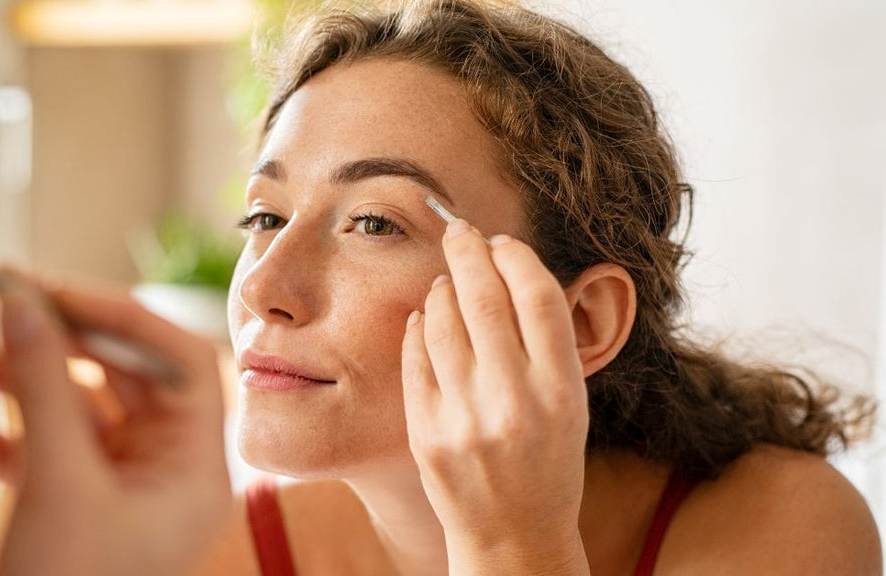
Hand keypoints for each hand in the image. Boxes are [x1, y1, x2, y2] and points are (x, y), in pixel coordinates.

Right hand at [0, 272, 230, 575]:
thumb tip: (25, 301)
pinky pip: (39, 453)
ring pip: (72, 413)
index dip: (123, 316)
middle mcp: (164, 473)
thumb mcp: (57, 482)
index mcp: (195, 468)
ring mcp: (119, 491)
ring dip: (14, 382)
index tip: (56, 289)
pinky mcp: (73, 510)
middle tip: (2, 304)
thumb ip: (44, 385)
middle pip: (120, 379)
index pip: (182, 361)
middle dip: (57, 342)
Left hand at [401, 220, 589, 574]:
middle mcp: (514, 402)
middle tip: (459, 230)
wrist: (514, 536)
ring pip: (442, 321)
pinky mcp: (427, 434)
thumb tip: (507, 268)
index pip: (538, 296)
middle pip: (484, 297)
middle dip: (469, 251)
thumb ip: (546, 344)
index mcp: (562, 391)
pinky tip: (425, 318)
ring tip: (448, 281)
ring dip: (442, 289)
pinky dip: (419, 328)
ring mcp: (465, 419)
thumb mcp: (571, 406)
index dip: (516, 256)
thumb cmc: (548, 463)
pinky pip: (415, 358)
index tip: (502, 242)